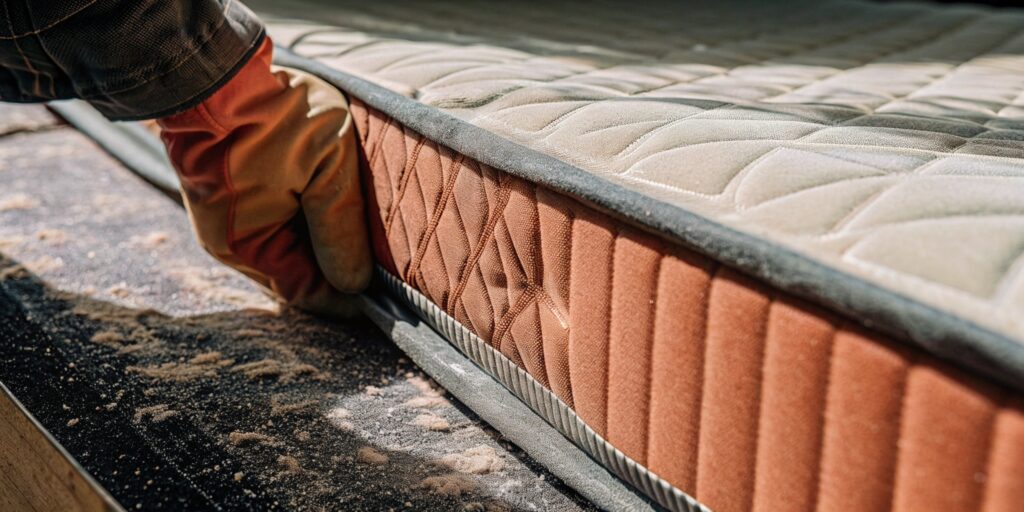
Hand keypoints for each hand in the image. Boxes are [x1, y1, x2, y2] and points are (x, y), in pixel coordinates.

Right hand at [157, 38, 371, 317]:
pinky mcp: (230, 197)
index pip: (306, 292)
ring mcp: (227, 219)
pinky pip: (275, 225)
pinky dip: (306, 224)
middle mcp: (230, 241)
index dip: (346, 299)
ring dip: (323, 246)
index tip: (387, 297)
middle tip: (387, 268)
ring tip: (367, 237)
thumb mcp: (327, 163)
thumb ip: (341, 225)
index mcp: (246, 245)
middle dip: (338, 271)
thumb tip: (355, 284)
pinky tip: (334, 210)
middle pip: (298, 275)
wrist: (218, 68)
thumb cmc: (275, 112)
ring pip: (288, 250)